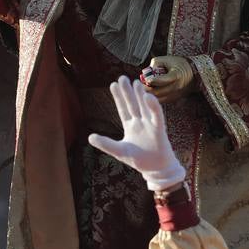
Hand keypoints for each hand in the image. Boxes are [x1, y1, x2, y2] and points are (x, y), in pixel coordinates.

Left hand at [87, 76, 184, 192]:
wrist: (157, 170)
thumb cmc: (140, 161)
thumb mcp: (120, 151)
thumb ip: (106, 144)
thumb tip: (90, 137)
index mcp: (131, 126)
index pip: (123, 109)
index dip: (118, 97)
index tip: (113, 84)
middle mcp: (140, 123)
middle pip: (133, 104)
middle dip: (127, 92)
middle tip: (122, 78)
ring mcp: (150, 125)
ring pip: (144, 107)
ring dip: (140, 95)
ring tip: (135, 82)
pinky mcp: (159, 130)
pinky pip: (157, 116)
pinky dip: (153, 106)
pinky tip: (148, 96)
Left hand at [141, 55, 195, 103]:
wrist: (193, 73)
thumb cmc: (178, 64)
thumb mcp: (166, 59)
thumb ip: (155, 64)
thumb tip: (146, 73)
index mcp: (177, 75)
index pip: (163, 80)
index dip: (153, 80)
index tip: (146, 79)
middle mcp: (177, 87)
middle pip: (158, 92)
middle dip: (147, 89)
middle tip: (140, 86)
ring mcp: (176, 95)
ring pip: (159, 98)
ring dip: (150, 95)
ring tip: (143, 89)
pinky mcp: (174, 99)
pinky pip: (162, 100)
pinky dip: (155, 97)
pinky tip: (150, 92)